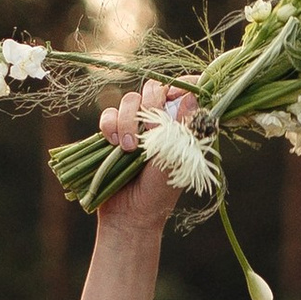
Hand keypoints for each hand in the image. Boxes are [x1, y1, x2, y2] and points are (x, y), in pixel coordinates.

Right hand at [88, 81, 198, 249]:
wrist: (129, 215)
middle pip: (154, 88)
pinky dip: (109, 124)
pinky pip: (107, 114)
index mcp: (180, 126)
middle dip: (151, 103)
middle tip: (149, 128)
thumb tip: (192, 97)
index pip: (187, 91)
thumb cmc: (158, 192)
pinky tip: (113, 143)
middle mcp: (158, 121)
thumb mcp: (176, 159)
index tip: (178, 92)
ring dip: (128, 120)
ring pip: (129, 99)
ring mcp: (134, 125)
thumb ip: (182, 128)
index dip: (185, 84)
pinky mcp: (112, 133)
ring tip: (128, 148)